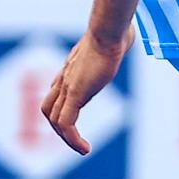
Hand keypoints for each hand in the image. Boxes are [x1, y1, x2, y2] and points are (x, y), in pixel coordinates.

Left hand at [41, 31, 130, 154]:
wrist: (108, 30)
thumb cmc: (115, 30)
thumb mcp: (114, 39)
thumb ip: (115, 43)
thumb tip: (128, 35)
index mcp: (71, 70)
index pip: (56, 94)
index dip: (61, 110)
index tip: (75, 121)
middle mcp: (65, 79)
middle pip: (50, 109)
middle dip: (59, 128)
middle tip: (75, 140)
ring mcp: (68, 87)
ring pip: (55, 119)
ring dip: (66, 138)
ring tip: (83, 149)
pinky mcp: (75, 94)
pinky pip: (67, 123)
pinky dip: (72, 139)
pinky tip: (86, 149)